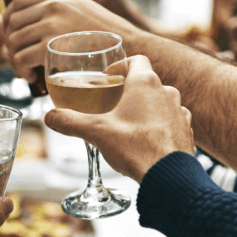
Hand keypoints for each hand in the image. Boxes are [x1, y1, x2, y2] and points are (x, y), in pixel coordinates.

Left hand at [3, 0, 137, 83]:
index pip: (19, 0)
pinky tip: (30, 76)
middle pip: (13, 21)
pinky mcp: (51, 44)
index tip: (9, 33)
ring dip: (14, 58)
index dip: (8, 18)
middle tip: (17, 58)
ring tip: (23, 69)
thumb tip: (35, 24)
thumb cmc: (107, 36)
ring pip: (14, 40)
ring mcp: (52, 22)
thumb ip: (62, 11)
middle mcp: (54, 4)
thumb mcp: (83, 10)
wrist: (130, 47)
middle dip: (9, 42)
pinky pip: (21, 56)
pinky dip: (20, 69)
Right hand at [43, 55, 193, 180]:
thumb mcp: (95, 132)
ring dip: (145, 109)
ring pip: (159, 102)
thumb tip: (50, 117)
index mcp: (145, 83)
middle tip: (111, 106)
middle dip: (128, 92)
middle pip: (146, 82)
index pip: (136, 59)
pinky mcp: (186, 131)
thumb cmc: (135, 148)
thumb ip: (70, 121)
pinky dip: (158, 126)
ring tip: (128, 126)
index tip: (108, 78)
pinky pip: (170, 121)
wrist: (169, 176)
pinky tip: (146, 141)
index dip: (121, 66)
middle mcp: (167, 92)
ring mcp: (180, 111)